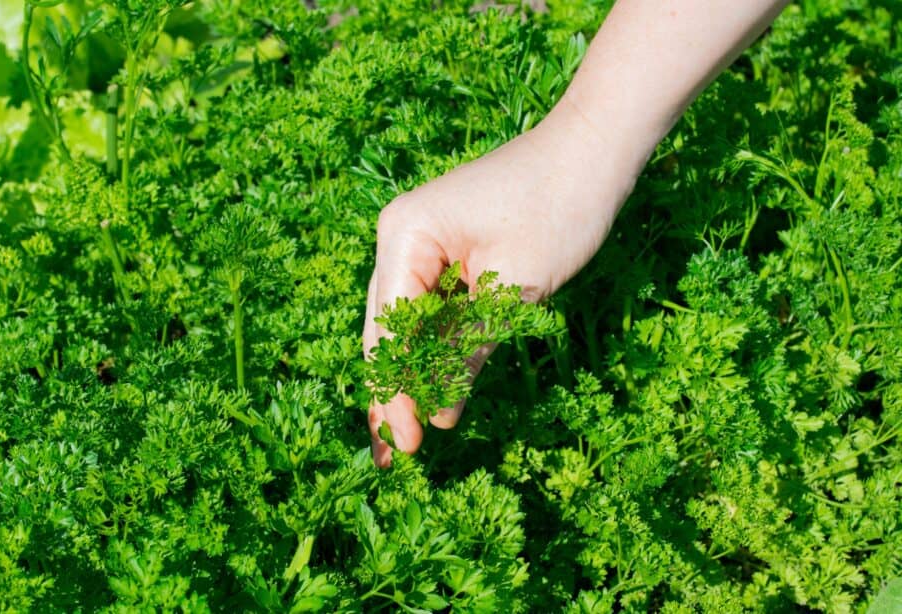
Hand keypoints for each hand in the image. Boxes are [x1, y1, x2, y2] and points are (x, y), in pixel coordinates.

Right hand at [362, 100, 639, 467]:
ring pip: (406, 323)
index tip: (408, 445)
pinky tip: (431, 387)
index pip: (390, 329)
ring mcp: (419, 241)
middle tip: (394, 455)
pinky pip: (431, 307)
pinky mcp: (445, 249)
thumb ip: (467, 353)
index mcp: (404, 236)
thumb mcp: (514, 290)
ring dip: (410, 374)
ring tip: (402, 433)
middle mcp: (399, 236)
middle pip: (386, 328)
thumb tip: (437, 416)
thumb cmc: (559, 207)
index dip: (396, 391)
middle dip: (392, 390)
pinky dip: (435, 347)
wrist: (595, 148)